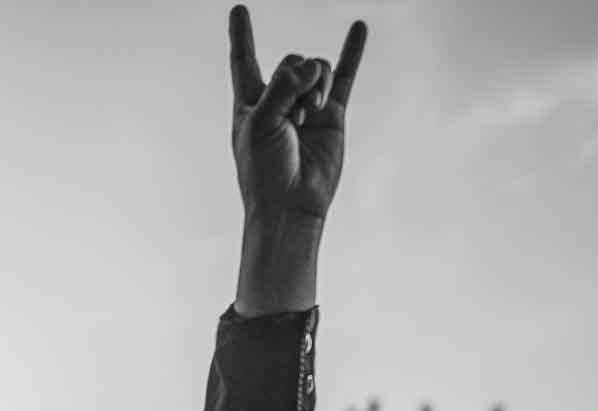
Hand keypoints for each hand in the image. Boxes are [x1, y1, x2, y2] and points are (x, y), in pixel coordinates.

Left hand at [228, 8, 366, 226]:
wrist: (291, 204)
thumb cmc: (265, 170)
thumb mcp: (261, 121)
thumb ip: (284, 85)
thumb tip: (314, 66)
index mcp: (250, 103)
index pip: (243, 61)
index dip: (241, 35)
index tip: (239, 10)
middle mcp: (278, 101)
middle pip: (291, 62)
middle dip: (296, 77)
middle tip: (296, 111)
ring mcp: (307, 107)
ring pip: (316, 70)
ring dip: (316, 83)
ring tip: (312, 111)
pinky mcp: (332, 116)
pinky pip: (344, 76)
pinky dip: (351, 52)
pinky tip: (358, 28)